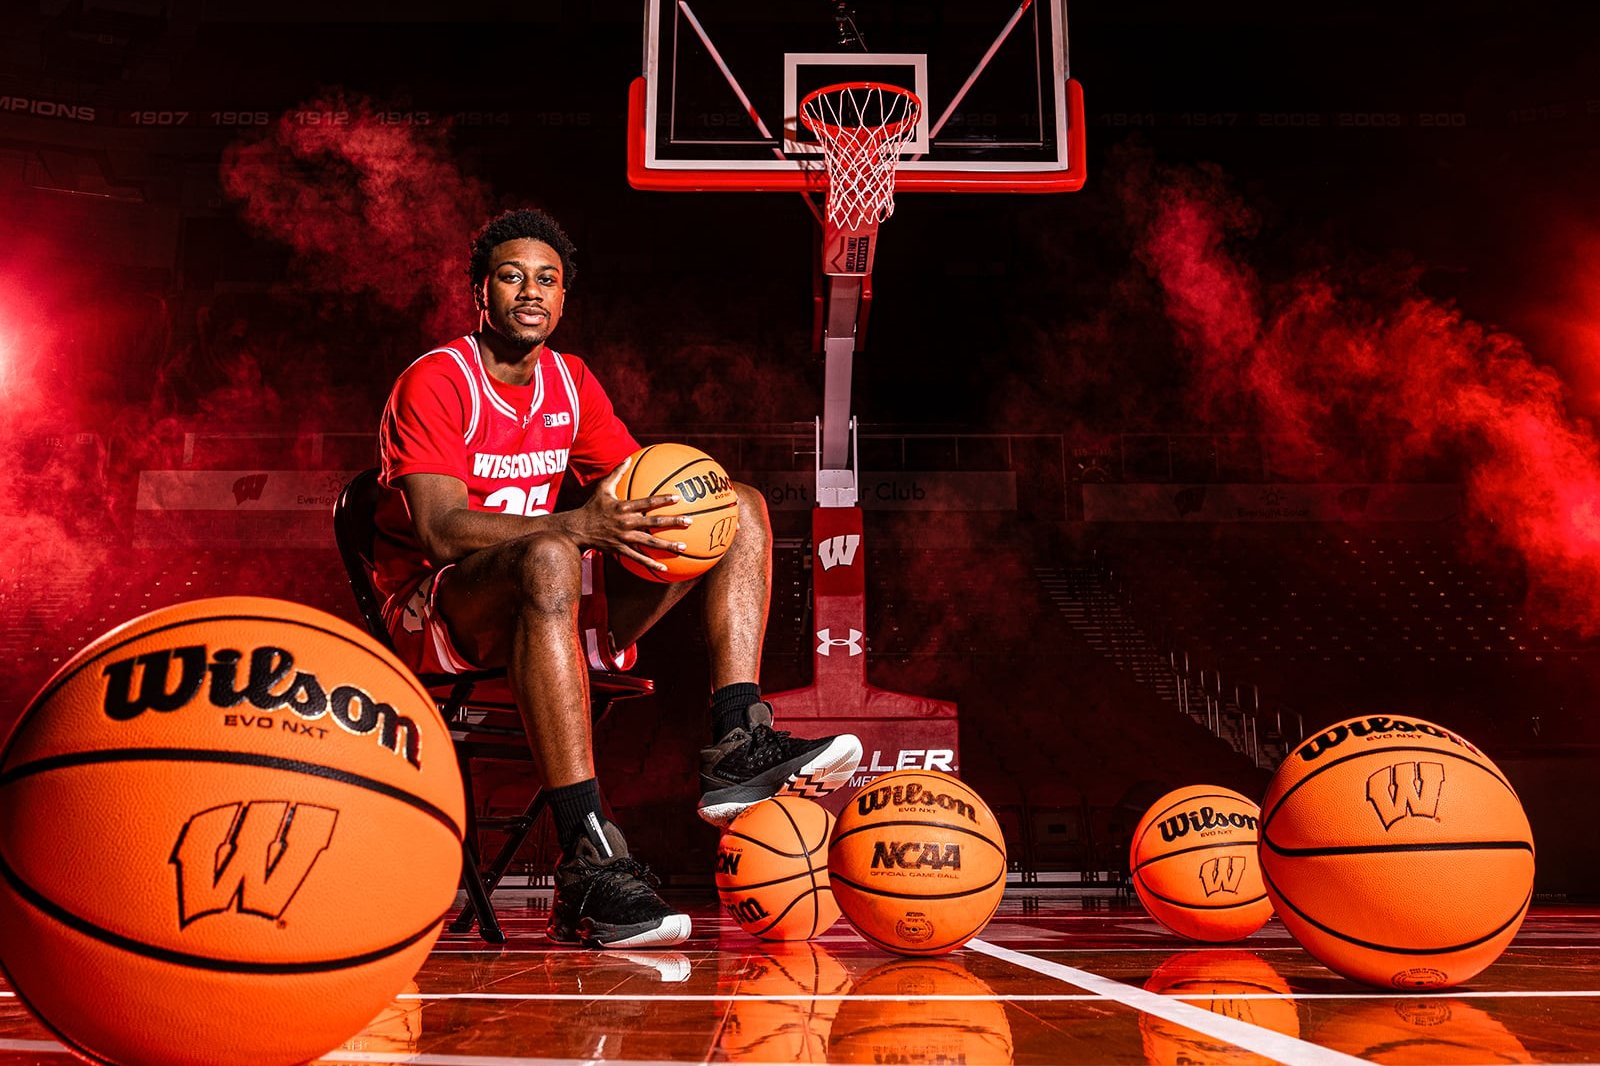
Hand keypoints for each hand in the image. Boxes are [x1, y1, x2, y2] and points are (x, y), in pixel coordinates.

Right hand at [565, 456, 691, 573]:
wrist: (577, 529)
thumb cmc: (592, 507)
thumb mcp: (602, 488)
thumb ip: (616, 473)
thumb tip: (627, 458)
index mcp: (624, 507)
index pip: (647, 502)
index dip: (663, 499)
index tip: (678, 497)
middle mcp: (626, 522)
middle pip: (654, 522)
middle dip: (673, 522)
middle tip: (690, 521)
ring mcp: (624, 538)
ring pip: (650, 542)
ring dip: (667, 545)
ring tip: (683, 547)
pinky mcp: (621, 549)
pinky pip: (638, 558)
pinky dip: (651, 564)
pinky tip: (665, 568)